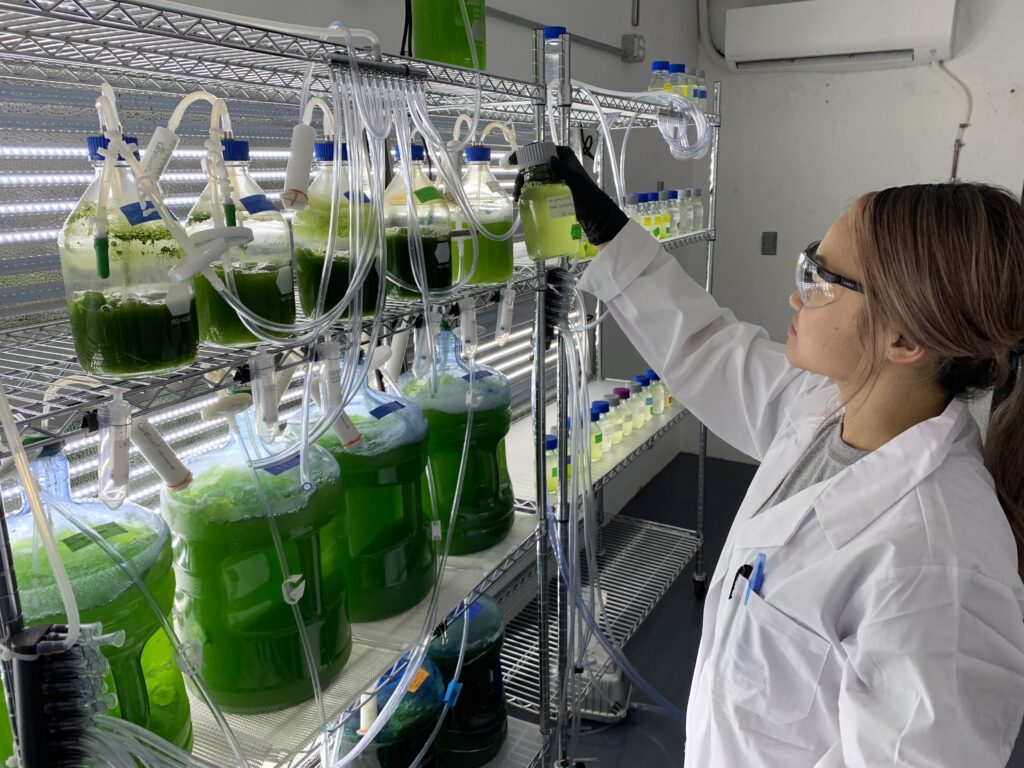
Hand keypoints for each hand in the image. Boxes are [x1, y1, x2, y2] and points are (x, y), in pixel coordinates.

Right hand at [511, 145, 627, 245]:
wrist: (594, 213)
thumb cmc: (587, 195)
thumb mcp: (575, 181)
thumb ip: (564, 170)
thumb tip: (550, 159)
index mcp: (563, 155)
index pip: (539, 149)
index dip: (523, 154)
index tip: (511, 163)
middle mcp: (557, 162)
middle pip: (532, 163)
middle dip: (521, 175)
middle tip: (517, 190)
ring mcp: (554, 174)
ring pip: (532, 175)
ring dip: (523, 184)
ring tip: (518, 198)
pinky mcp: (552, 187)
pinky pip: (536, 185)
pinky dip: (528, 190)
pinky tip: (522, 199)